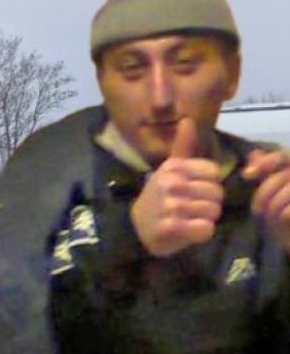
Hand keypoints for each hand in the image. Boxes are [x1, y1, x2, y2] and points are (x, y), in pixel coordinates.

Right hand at [130, 118, 223, 255]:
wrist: (135, 228)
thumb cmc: (158, 198)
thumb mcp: (168, 170)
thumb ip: (182, 146)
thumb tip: (189, 119)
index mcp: (173, 167)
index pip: (214, 173)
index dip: (208, 184)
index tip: (193, 191)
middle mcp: (171, 183)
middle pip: (217, 193)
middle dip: (209, 204)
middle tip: (190, 209)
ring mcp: (171, 206)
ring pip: (213, 212)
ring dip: (205, 219)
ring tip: (188, 219)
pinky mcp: (172, 228)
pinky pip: (206, 229)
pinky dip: (200, 234)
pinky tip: (187, 231)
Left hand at [243, 148, 289, 255]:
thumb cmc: (289, 224)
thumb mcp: (276, 196)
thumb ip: (268, 173)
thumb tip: (254, 153)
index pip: (285, 156)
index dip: (266, 162)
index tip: (246, 175)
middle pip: (282, 175)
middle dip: (264, 192)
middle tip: (259, 209)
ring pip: (284, 193)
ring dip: (270, 207)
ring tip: (271, 219)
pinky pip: (286, 212)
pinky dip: (278, 219)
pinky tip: (282, 225)